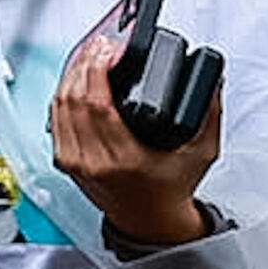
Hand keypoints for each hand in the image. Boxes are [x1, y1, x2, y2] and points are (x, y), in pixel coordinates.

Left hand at [54, 17, 220, 250]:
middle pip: (73, 98)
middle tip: (102, 45)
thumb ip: (208, 115)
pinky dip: (64, 93)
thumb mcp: (200, 154)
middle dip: (85, 63)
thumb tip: (212, 81)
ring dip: (72, 74)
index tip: (112, 50)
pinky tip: (76, 78)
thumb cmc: (170, 192)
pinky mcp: (65, 160)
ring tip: (90, 54)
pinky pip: (55, 118)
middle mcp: (92, 161)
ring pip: (59, 105)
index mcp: (123, 159)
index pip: (97, 103)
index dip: (99, 69)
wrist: (150, 223)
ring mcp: (74, 161)